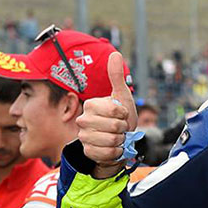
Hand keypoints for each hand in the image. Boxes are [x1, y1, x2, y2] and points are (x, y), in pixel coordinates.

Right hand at [76, 52, 137, 178]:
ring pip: (112, 141)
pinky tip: (113, 148)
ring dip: (120, 141)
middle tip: (120, 128)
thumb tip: (115, 53)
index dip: (124, 114)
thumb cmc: (121, 118)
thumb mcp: (122, 96)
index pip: (115, 111)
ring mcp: (83, 137)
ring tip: (117, 137)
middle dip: (123, 129)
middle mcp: (83, 121)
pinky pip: (108, 153)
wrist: (119, 140)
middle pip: (114, 127)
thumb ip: (117, 77)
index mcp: (91, 105)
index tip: (122, 115)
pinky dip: (116, 152)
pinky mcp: (87, 152)